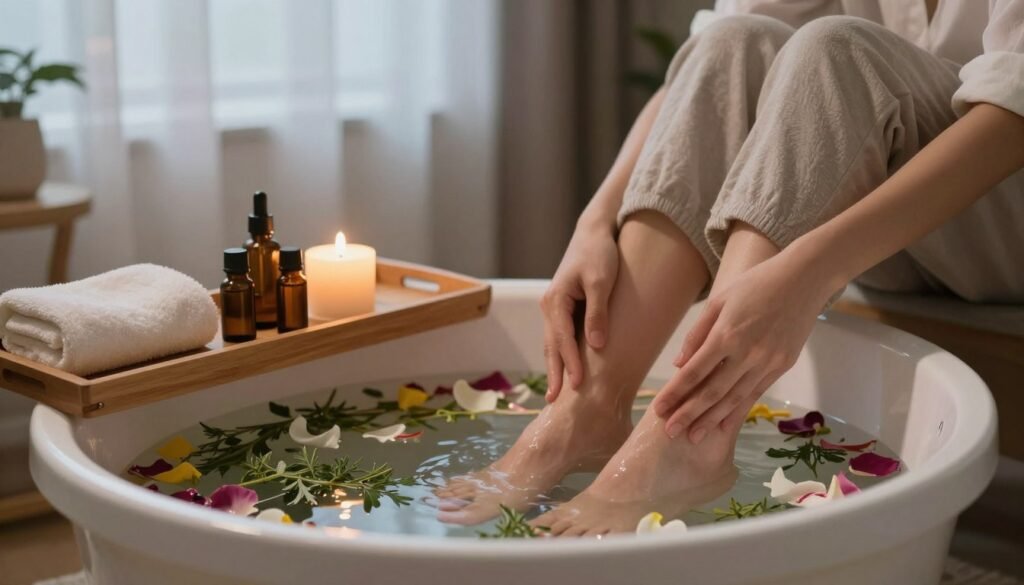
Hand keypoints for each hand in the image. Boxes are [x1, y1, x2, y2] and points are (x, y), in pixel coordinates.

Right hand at [541, 218, 618, 401]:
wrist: (594, 233)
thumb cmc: (599, 254)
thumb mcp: (602, 282)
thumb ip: (598, 313)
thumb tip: (596, 345)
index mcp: (555, 300)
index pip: (562, 338)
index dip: (570, 363)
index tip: (579, 385)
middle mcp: (550, 306)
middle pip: (551, 345)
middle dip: (554, 373)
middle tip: (555, 401)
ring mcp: (554, 308)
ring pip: (553, 343)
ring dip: (556, 367)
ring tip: (557, 394)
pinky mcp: (564, 308)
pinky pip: (561, 336)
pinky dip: (562, 354)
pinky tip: (566, 370)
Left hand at [651, 249, 834, 442]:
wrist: (803, 280)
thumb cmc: (755, 285)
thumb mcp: (718, 301)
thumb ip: (697, 334)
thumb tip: (680, 364)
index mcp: (726, 334)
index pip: (694, 372)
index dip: (675, 393)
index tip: (658, 409)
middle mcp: (747, 353)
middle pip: (713, 392)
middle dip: (689, 414)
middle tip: (670, 433)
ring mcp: (767, 362)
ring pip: (734, 398)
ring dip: (712, 420)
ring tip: (693, 437)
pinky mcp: (781, 366)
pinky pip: (755, 394)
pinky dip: (738, 411)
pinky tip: (723, 424)